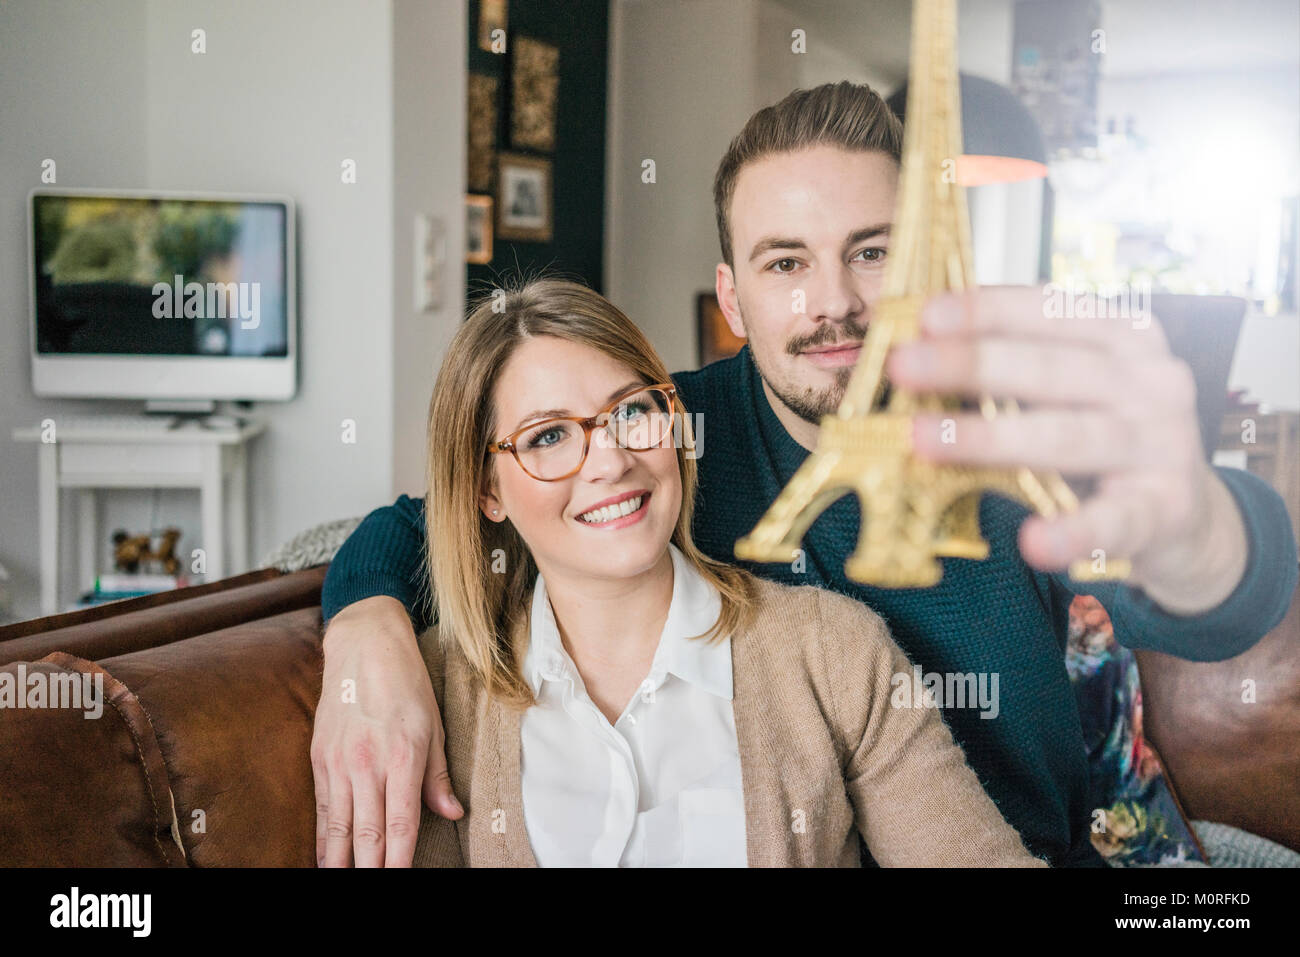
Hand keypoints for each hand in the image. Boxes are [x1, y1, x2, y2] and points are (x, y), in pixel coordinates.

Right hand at [312, 596, 462, 867]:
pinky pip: (322, 807)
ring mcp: (339, 762)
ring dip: (343, 861)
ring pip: (340, 826)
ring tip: (344, 882)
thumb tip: (452, 813)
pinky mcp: (319, 757)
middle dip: (371, 868)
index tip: (399, 880)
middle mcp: (368, 763)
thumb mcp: (434, 724)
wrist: (364, 644)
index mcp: (403, 756)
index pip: (401, 824)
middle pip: (368, 833)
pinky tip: (326, 858)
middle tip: (373, 887)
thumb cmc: (407, 682)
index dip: (400, 861)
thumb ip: (438, 775)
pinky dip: (323, 837)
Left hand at [886, 285, 1247, 615]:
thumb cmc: (1105, 440)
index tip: (926, 314)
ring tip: (924, 439)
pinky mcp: (1166, 510)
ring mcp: (1164, 445)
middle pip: (1051, 369)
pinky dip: (1072, 532)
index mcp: (1124, 338)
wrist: (1183, 515)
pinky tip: (1033, 541)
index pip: (1051, 312)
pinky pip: (1113, 521)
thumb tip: (914, 363)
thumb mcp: (1068, 395)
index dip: (987, 311)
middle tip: (904, 366)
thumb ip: (1009, 378)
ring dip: (991, 438)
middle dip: (971, 365)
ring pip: (1069, 437)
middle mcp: (1152, 382)